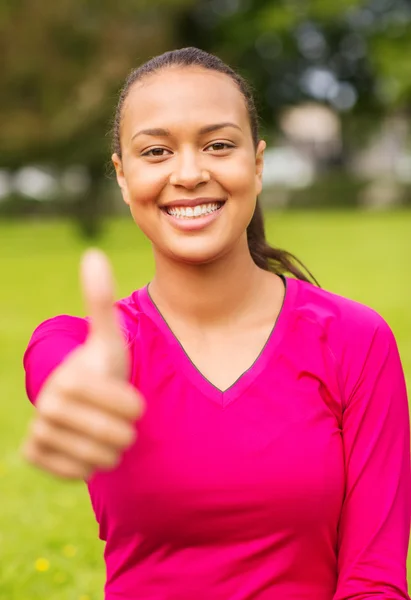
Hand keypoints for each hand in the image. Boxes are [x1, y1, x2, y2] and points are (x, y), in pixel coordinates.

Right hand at [22, 249, 143, 479]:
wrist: (79, 400)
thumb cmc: (101, 368)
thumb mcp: (108, 338)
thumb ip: (101, 301)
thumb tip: (93, 255)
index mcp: (69, 380)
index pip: (130, 409)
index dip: (136, 405)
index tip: (125, 396)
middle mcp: (47, 408)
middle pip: (118, 438)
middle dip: (125, 429)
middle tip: (114, 416)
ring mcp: (38, 433)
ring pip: (102, 460)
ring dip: (111, 448)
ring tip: (100, 429)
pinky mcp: (34, 455)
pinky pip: (79, 472)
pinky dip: (89, 464)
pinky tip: (84, 446)